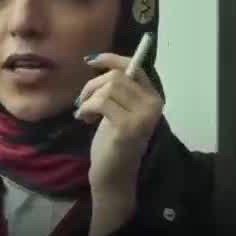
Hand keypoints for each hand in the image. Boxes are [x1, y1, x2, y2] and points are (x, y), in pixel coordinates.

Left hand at [73, 52, 164, 235]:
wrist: (114, 175)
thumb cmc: (114, 142)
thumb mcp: (118, 109)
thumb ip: (118, 88)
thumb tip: (100, 60)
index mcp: (153, 98)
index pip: (135, 67)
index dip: (111, 59)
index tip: (91, 61)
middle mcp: (153, 105)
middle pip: (117, 76)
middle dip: (93, 84)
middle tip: (82, 101)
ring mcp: (142, 116)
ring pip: (109, 87)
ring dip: (89, 97)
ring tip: (84, 112)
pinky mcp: (127, 127)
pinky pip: (102, 102)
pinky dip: (87, 107)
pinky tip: (83, 118)